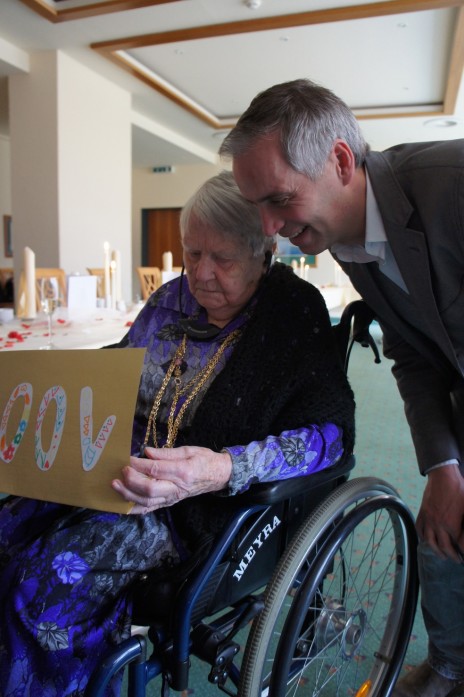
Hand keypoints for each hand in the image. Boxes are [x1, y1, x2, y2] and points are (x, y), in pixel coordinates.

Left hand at [112, 445, 231, 514]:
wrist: (218, 476)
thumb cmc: (204, 460)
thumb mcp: (189, 449)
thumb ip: (166, 453)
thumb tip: (146, 452)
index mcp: (183, 471)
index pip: (156, 469)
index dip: (139, 464)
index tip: (127, 458)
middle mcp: (176, 488)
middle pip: (150, 489)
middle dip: (132, 480)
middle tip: (121, 470)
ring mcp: (172, 498)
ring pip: (147, 501)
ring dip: (128, 494)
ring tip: (115, 485)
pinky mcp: (169, 503)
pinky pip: (149, 509)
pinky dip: (134, 508)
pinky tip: (122, 504)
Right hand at [416, 464, 463, 561]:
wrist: (443, 476)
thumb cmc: (459, 490)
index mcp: (451, 525)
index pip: (458, 544)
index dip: (463, 551)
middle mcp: (438, 525)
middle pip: (444, 547)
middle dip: (452, 556)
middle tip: (457, 560)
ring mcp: (428, 520)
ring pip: (430, 542)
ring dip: (436, 551)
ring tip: (442, 555)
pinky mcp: (422, 513)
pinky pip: (420, 529)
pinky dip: (423, 537)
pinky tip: (427, 540)